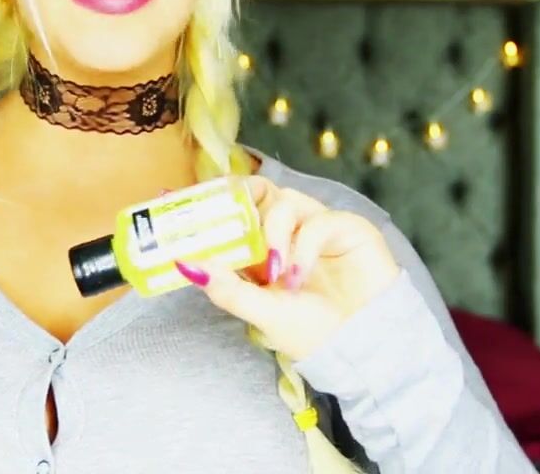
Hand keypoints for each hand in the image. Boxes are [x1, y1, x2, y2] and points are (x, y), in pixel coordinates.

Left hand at [175, 176, 401, 361]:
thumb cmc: (313, 332)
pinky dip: (302, 247)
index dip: (207, 204)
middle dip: (238, 198)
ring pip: (285, 201)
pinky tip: (299, 276)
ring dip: (273, 233)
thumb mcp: (261, 312)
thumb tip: (184, 265)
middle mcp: (288, 231)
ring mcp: (317, 225)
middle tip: (226, 215)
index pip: (233, 213)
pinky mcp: (345, 227)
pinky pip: (318, 221)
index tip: (175, 201)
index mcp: (263, 249)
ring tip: (275, 271)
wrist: (363, 346)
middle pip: (258, 193)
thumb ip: (226, 288)